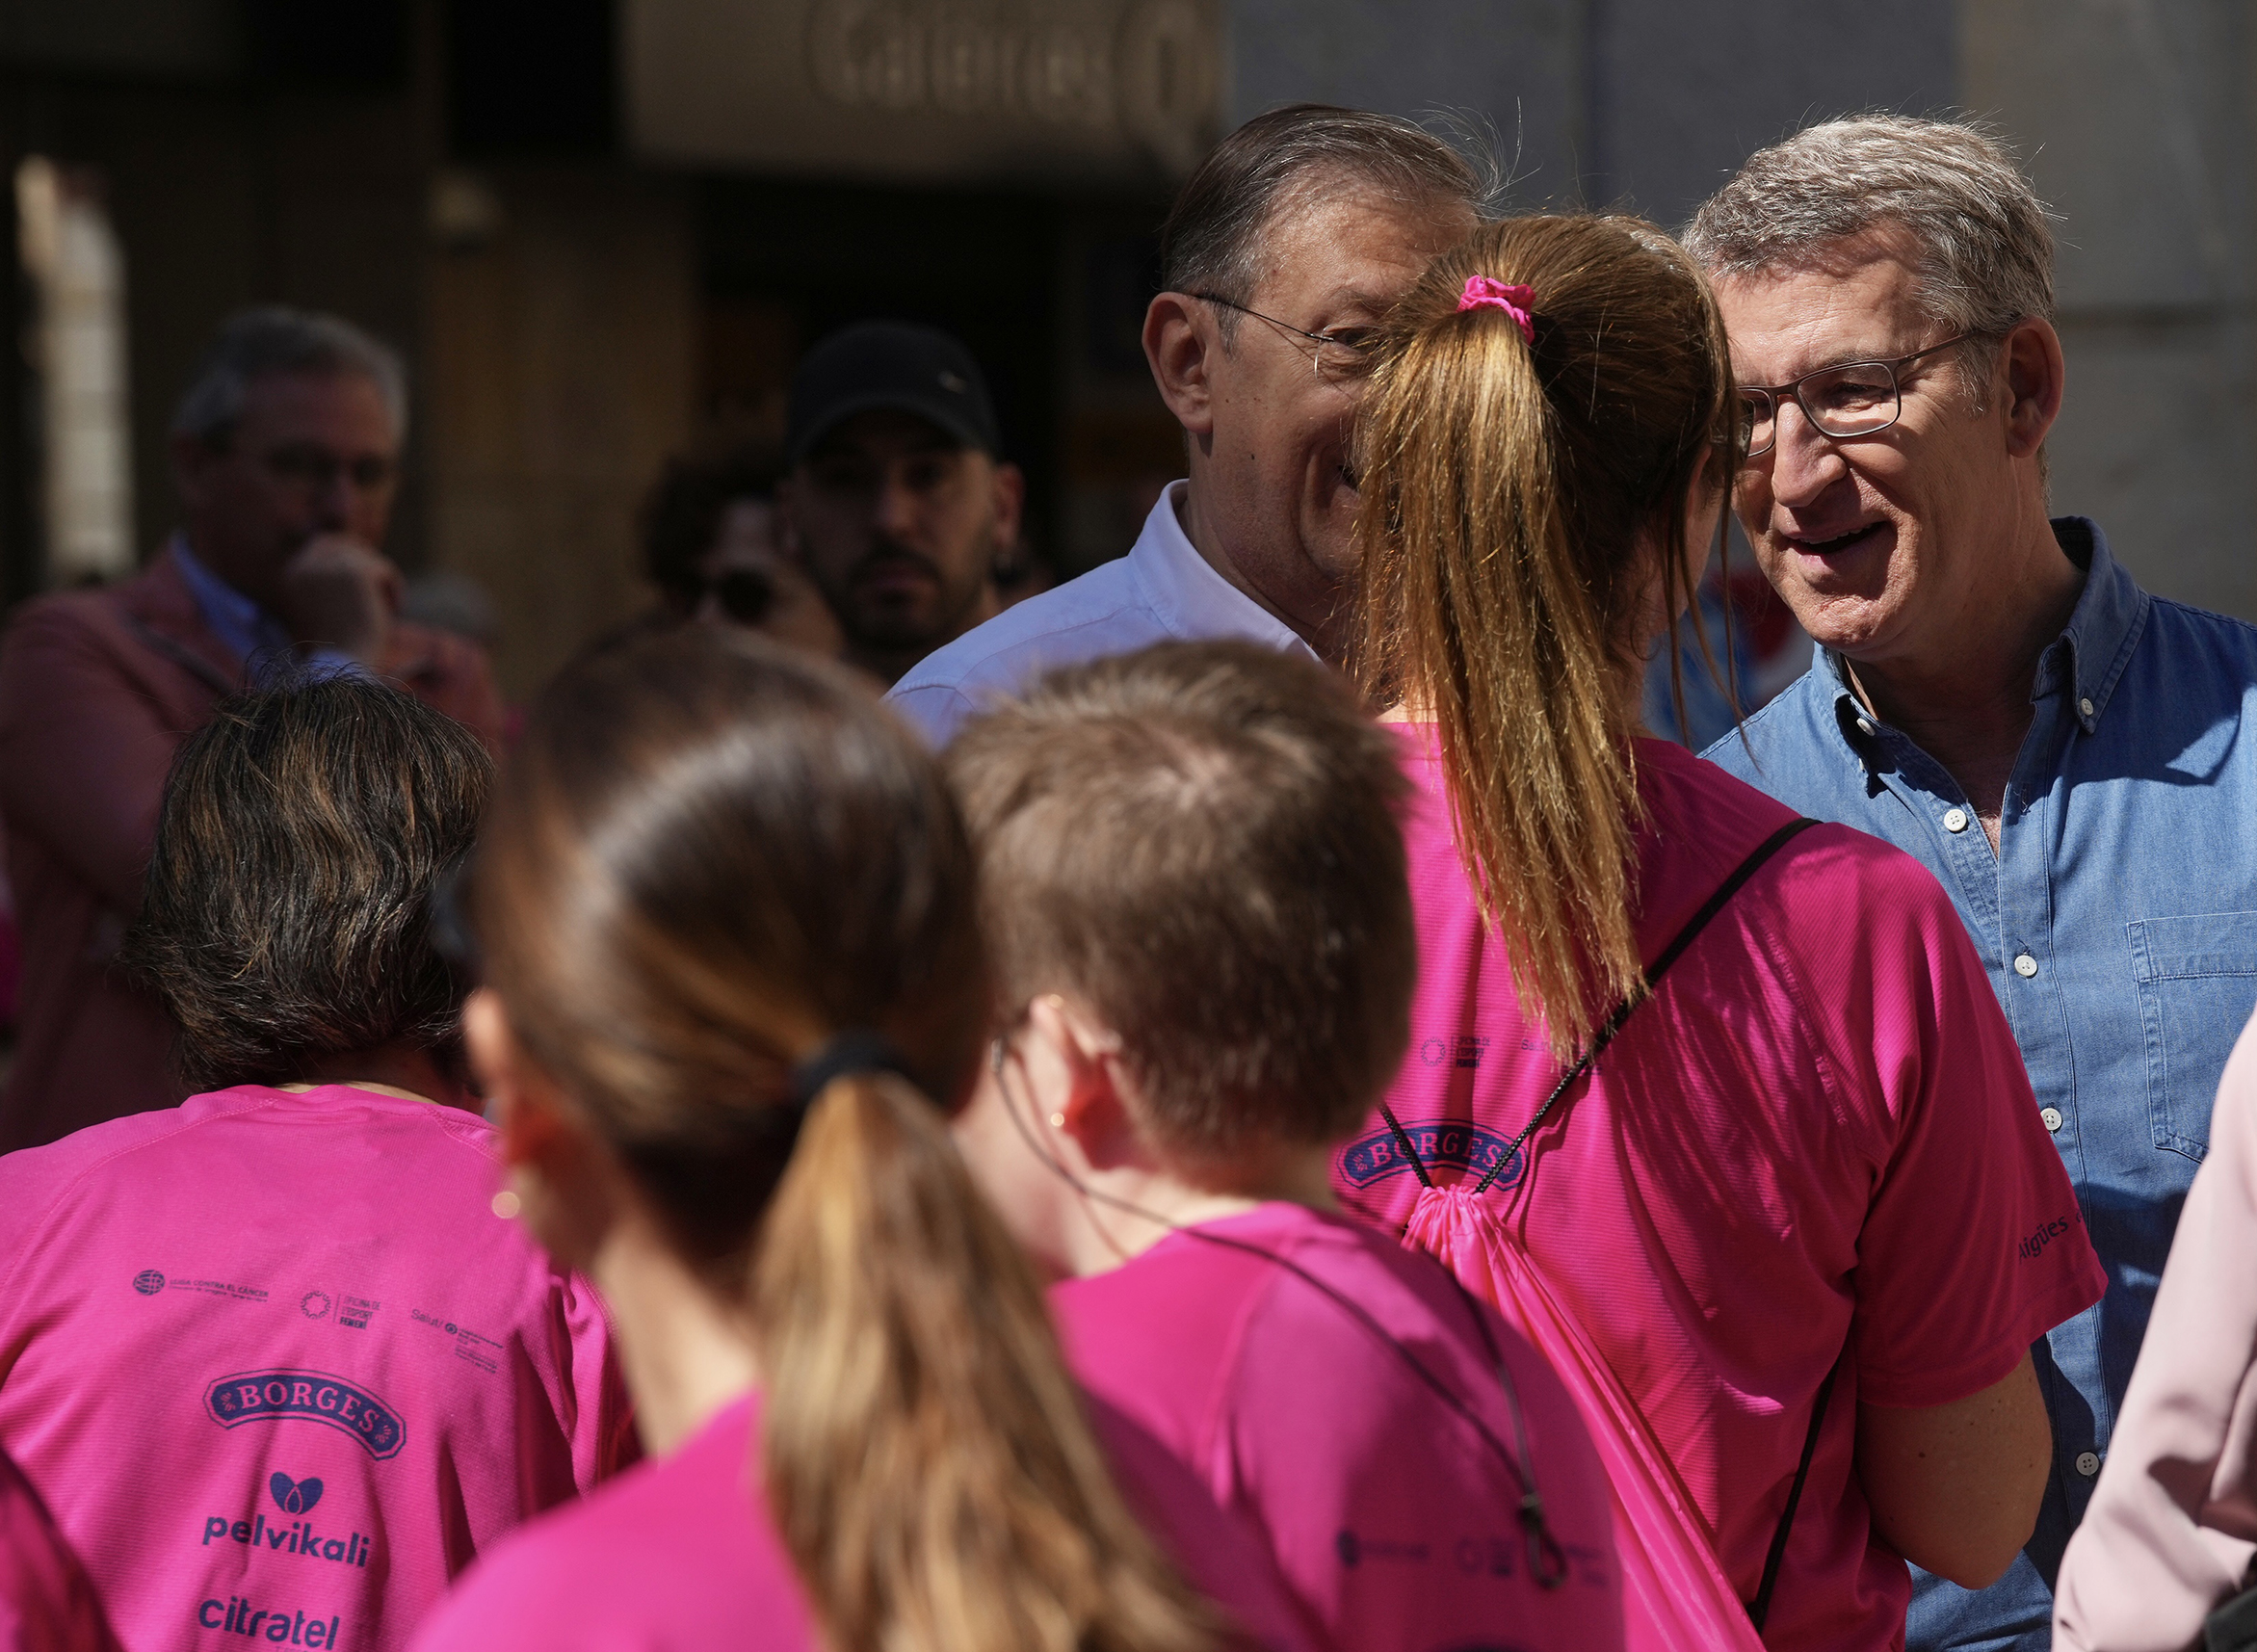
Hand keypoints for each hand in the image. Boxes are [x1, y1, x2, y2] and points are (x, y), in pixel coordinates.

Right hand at [276, 536, 402, 662]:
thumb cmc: (338, 644)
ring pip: (368, 558)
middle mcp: (307, 564)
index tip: (368, 580)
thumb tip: (360, 551)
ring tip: (385, 609)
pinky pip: (384, 569)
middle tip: (385, 588)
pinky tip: (393, 610)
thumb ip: (335, 578)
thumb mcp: (328, 606)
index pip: (325, 542)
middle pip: (348, 545)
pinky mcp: (355, 572)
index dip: (350, 556)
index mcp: (294, 572)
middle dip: (368, 564)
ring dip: (381, 582)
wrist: (342, 665)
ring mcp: (330, 565)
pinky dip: (393, 590)